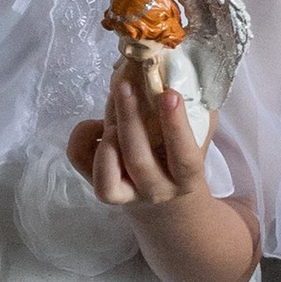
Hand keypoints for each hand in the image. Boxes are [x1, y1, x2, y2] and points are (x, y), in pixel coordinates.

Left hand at [71, 75, 259, 281]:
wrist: (168, 212)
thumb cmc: (182, 164)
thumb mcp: (199, 142)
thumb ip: (197, 112)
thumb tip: (182, 69)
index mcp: (185, 181)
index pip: (184, 158)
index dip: (176, 126)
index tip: (169, 93)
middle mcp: (153, 192)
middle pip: (138, 161)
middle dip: (130, 120)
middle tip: (125, 84)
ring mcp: (123, 195)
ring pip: (105, 178)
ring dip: (106, 140)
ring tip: (112, 108)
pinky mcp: (100, 186)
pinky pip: (81, 164)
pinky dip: (82, 138)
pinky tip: (96, 123)